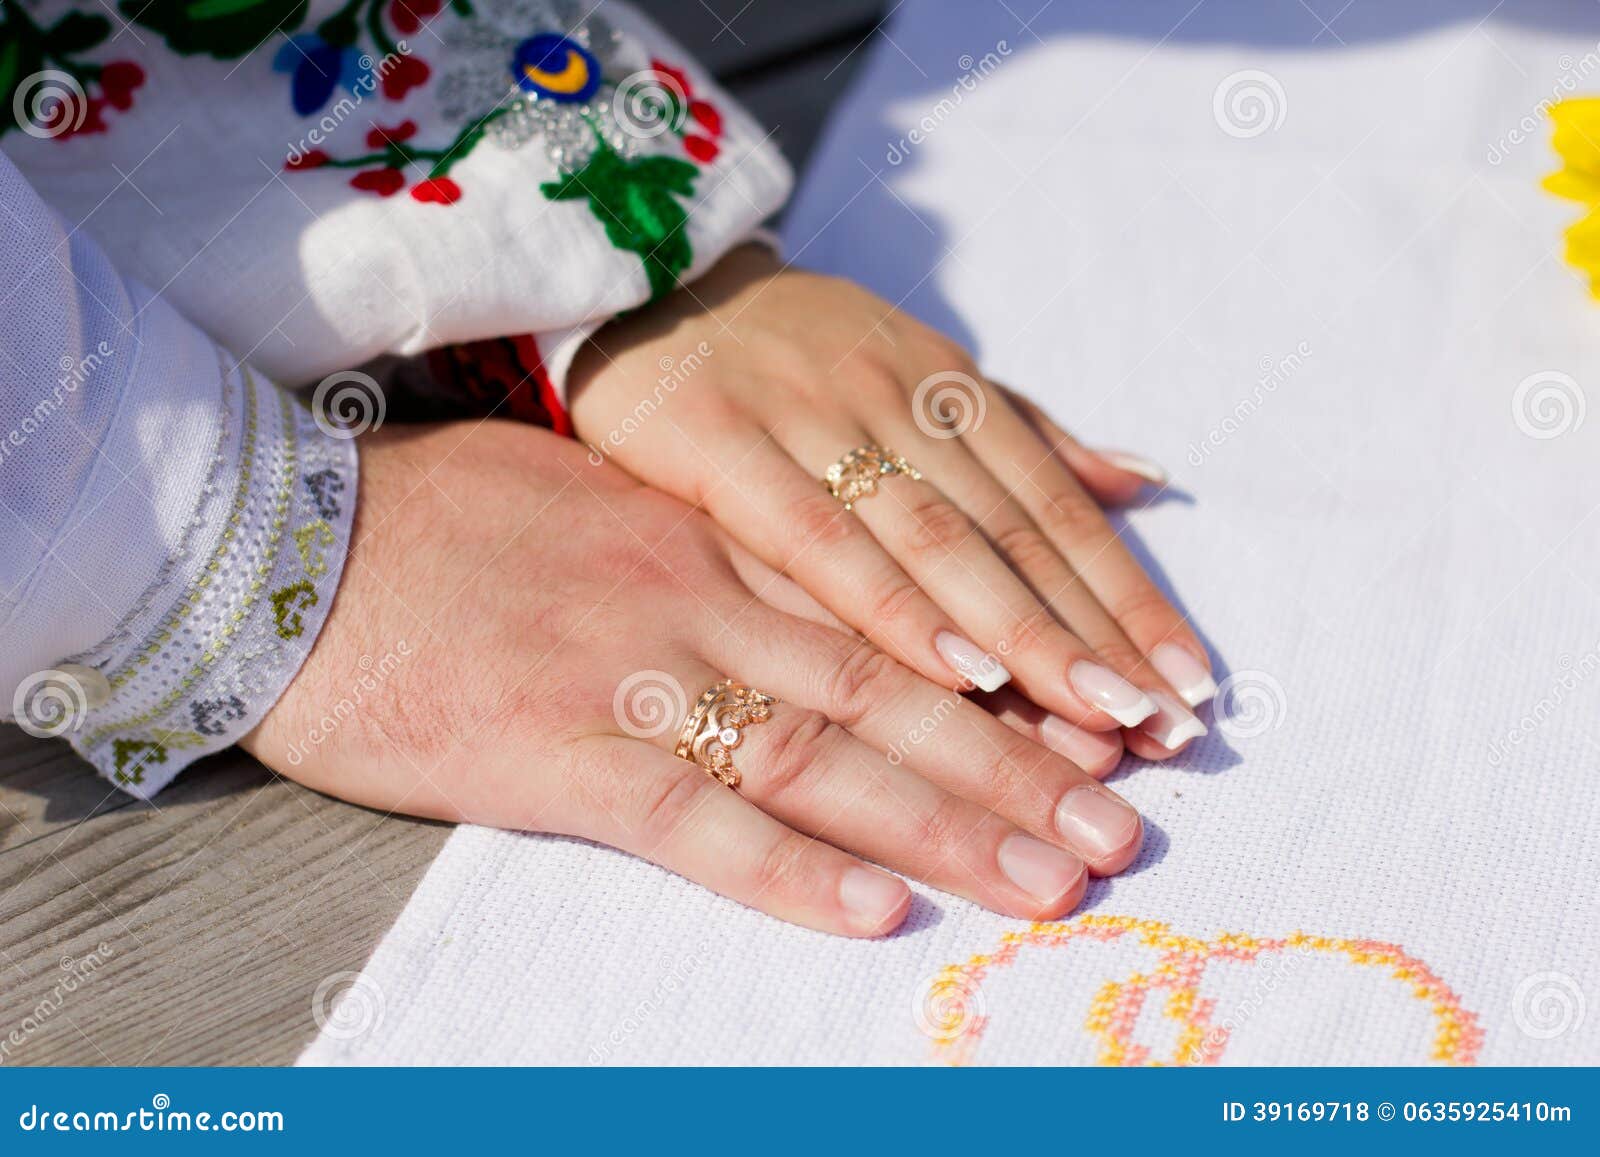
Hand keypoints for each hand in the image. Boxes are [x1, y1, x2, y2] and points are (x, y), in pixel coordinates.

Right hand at [242, 422, 1144, 935]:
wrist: (288, 541)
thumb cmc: (442, 522)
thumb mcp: (600, 499)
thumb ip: (709, 538)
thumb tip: (797, 574)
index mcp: (711, 542)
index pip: (884, 616)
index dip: (998, 676)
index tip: (1090, 724)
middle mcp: (698, 603)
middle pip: (889, 693)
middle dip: (1015, 763)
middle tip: (1120, 820)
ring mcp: (632, 677)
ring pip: (822, 754)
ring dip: (946, 822)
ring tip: (1051, 873)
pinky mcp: (552, 756)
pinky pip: (690, 820)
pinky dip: (787, 871)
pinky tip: (872, 911)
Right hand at [567, 244, 1214, 762]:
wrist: (643, 280)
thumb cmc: (794, 350)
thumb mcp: (917, 368)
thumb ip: (1024, 432)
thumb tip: (1144, 479)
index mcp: (950, 385)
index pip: (1057, 506)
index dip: (1128, 596)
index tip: (1191, 683)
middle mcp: (898, 398)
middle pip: (1014, 530)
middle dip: (1095, 633)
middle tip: (1166, 727)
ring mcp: (812, 419)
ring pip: (938, 539)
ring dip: (1022, 631)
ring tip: (1095, 713)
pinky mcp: (721, 444)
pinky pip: (817, 538)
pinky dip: (890, 604)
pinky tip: (956, 671)